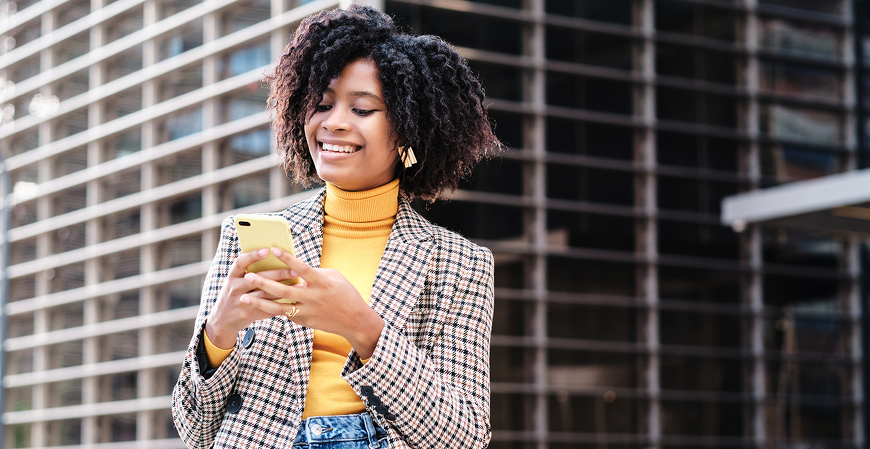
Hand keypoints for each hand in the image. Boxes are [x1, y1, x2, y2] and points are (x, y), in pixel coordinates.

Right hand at [205, 248, 294, 348]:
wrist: (223, 319)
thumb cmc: (236, 294)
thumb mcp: (236, 282)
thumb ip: (250, 272)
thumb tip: (276, 260)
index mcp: (232, 276)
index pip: (240, 262)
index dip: (253, 255)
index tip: (267, 250)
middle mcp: (235, 288)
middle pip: (259, 278)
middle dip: (279, 274)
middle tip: (295, 271)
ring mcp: (241, 301)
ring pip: (265, 294)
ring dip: (284, 289)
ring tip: (299, 285)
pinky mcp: (248, 314)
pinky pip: (267, 308)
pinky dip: (281, 304)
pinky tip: (293, 300)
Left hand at [240, 247, 384, 358]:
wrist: (354, 320)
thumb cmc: (345, 293)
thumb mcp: (334, 277)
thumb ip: (314, 272)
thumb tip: (296, 268)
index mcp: (321, 282)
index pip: (301, 268)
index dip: (287, 258)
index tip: (273, 248)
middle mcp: (312, 297)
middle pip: (284, 290)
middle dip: (264, 283)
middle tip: (249, 275)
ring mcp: (307, 312)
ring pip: (278, 308)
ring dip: (260, 302)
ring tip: (244, 296)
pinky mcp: (304, 322)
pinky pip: (286, 313)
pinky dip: (274, 308)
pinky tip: (261, 304)